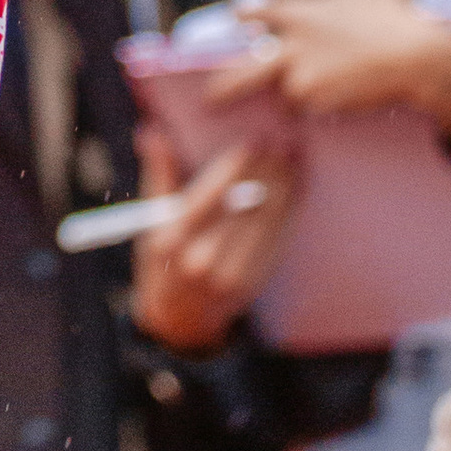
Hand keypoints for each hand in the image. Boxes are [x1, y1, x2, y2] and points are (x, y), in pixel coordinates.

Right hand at [131, 131, 296, 353]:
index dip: (239, 165)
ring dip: (286, 187)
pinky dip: (290, 212)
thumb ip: (158, 173)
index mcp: (175, 237)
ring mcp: (230, 275)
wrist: (179, 319)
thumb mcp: (151, 219)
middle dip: (269, 169)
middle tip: (285, 139)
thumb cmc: (161, 258)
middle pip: (244, 205)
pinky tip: (298, 189)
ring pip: (266, 222)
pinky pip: (276, 241)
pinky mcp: (253, 283)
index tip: (257, 138)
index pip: (214, 193)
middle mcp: (203, 258)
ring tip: (297, 157)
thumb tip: (151, 131)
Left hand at [231, 0, 450, 145]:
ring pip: (279, 96)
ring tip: (295, 105)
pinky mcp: (317, 103)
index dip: (246, 22)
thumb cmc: (395, 15)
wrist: (414, 57)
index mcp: (296, 10)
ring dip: (288, 100)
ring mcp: (301, 76)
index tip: (243, 29)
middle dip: (224, 88)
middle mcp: (289, 43)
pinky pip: (307, 113)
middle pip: (242, 70)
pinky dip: (314, 113)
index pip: (251, 14)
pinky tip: (329, 109)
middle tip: (209, 101)